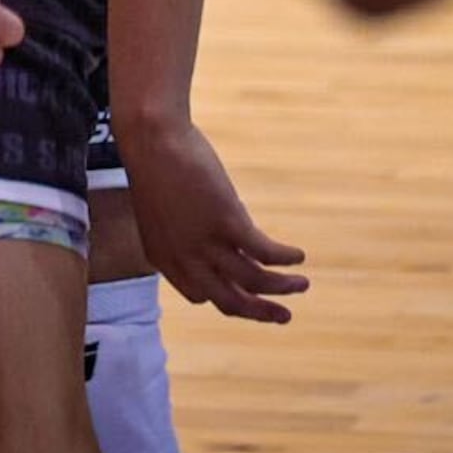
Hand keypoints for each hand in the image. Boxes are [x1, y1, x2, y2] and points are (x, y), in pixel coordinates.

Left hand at [124, 116, 308, 323]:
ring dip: (282, 288)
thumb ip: (185, 229)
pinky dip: (285, 258)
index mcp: (164, 258)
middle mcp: (185, 259)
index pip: (199, 295)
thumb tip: (217, 232)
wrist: (151, 136)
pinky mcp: (226, 221)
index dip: (224, 295)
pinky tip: (298, 256)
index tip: (243, 290)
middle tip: (284, 316)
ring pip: (254, 282)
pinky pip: (265, 253)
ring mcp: (206, 243)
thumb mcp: (164, 207)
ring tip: (302, 285)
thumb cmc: (155, 162)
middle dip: (259, 313)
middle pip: (229, 302)